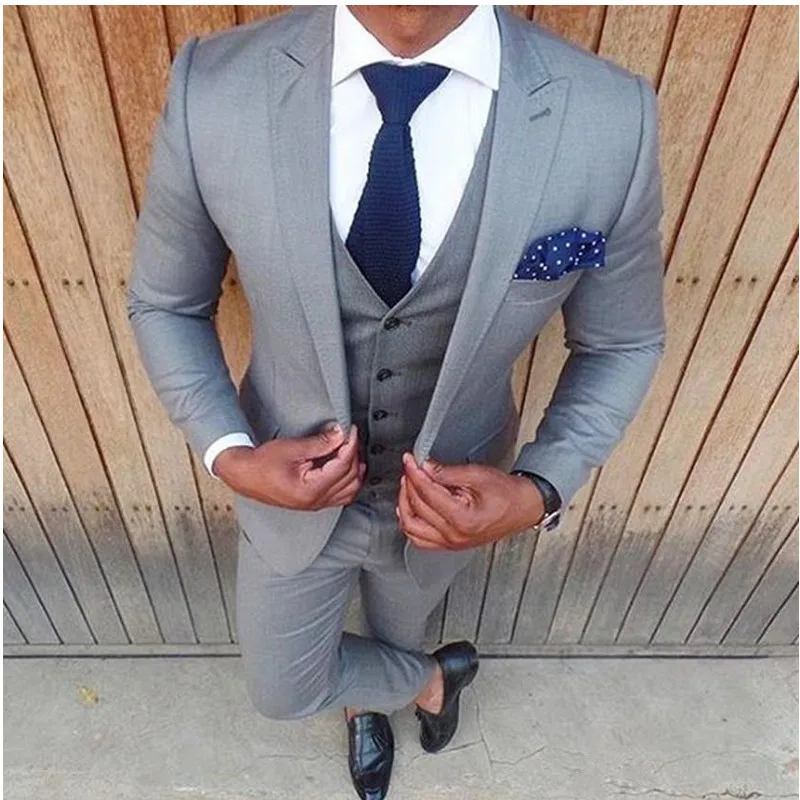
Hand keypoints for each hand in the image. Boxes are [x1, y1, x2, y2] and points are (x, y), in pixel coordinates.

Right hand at [214, 424, 365, 509]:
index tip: (351, 431)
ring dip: (355, 470)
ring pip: (350, 491)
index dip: (350, 445)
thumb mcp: (292, 448)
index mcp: (310, 490)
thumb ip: (320, 443)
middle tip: (350, 437)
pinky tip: (347, 468)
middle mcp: (315, 502)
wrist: (243, 474)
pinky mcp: (313, 502)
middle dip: (354, 455)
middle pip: (349, 478)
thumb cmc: (261, 463)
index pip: (342, 466)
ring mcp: (315, 505)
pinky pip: (341, 496)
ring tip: (352, 451)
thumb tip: (339, 434)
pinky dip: (349, 482)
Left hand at [396, 452, 544, 550]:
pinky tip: (410, 509)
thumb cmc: (508, 494)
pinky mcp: (450, 545)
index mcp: (462, 519)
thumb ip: (448, 472)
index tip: (409, 460)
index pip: (427, 494)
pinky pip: (420, 540)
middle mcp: (454, 536)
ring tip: (408, 486)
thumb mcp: (478, 475)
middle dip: (409, 485)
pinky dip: (410, 524)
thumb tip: (425, 467)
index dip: (414, 473)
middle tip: (409, 468)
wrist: (524, 508)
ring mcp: (451, 544)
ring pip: (412, 528)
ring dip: (405, 505)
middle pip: (416, 509)